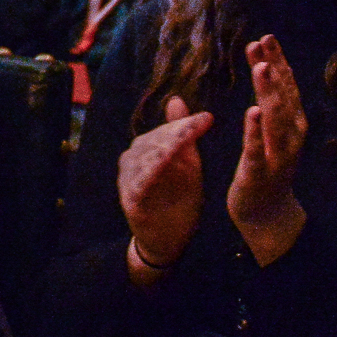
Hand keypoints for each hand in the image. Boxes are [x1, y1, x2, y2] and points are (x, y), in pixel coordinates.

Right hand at [117, 97, 211, 279]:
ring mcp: (129, 180)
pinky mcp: (130, 200)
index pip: (165, 131)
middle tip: (199, 126)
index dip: (185, 123)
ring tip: (184, 140)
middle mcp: (132, 161)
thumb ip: (182, 135)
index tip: (208, 118)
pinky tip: (165, 161)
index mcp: (146, 149)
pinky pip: (140, 182)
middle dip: (178, 132)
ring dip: (165, 146)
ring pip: (146, 157)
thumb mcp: (185, 164)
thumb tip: (176, 98)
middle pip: (155, 141)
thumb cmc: (177, 199)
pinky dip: (151, 170)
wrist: (169, 239)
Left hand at [227, 36, 307, 264]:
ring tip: (261, 68)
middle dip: (274, 68)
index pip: (286, 86)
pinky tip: (252, 111)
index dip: (278, 61)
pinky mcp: (260, 172)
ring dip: (269, 92)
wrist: (267, 212)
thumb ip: (266, 96)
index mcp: (291, 123)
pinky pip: (257, 148)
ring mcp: (278, 154)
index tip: (266, 37)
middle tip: (264, 42)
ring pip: (274, 119)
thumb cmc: (267, 164)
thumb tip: (261, 60)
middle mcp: (290, 136)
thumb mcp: (269, 127)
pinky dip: (255, 130)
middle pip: (283, 96)